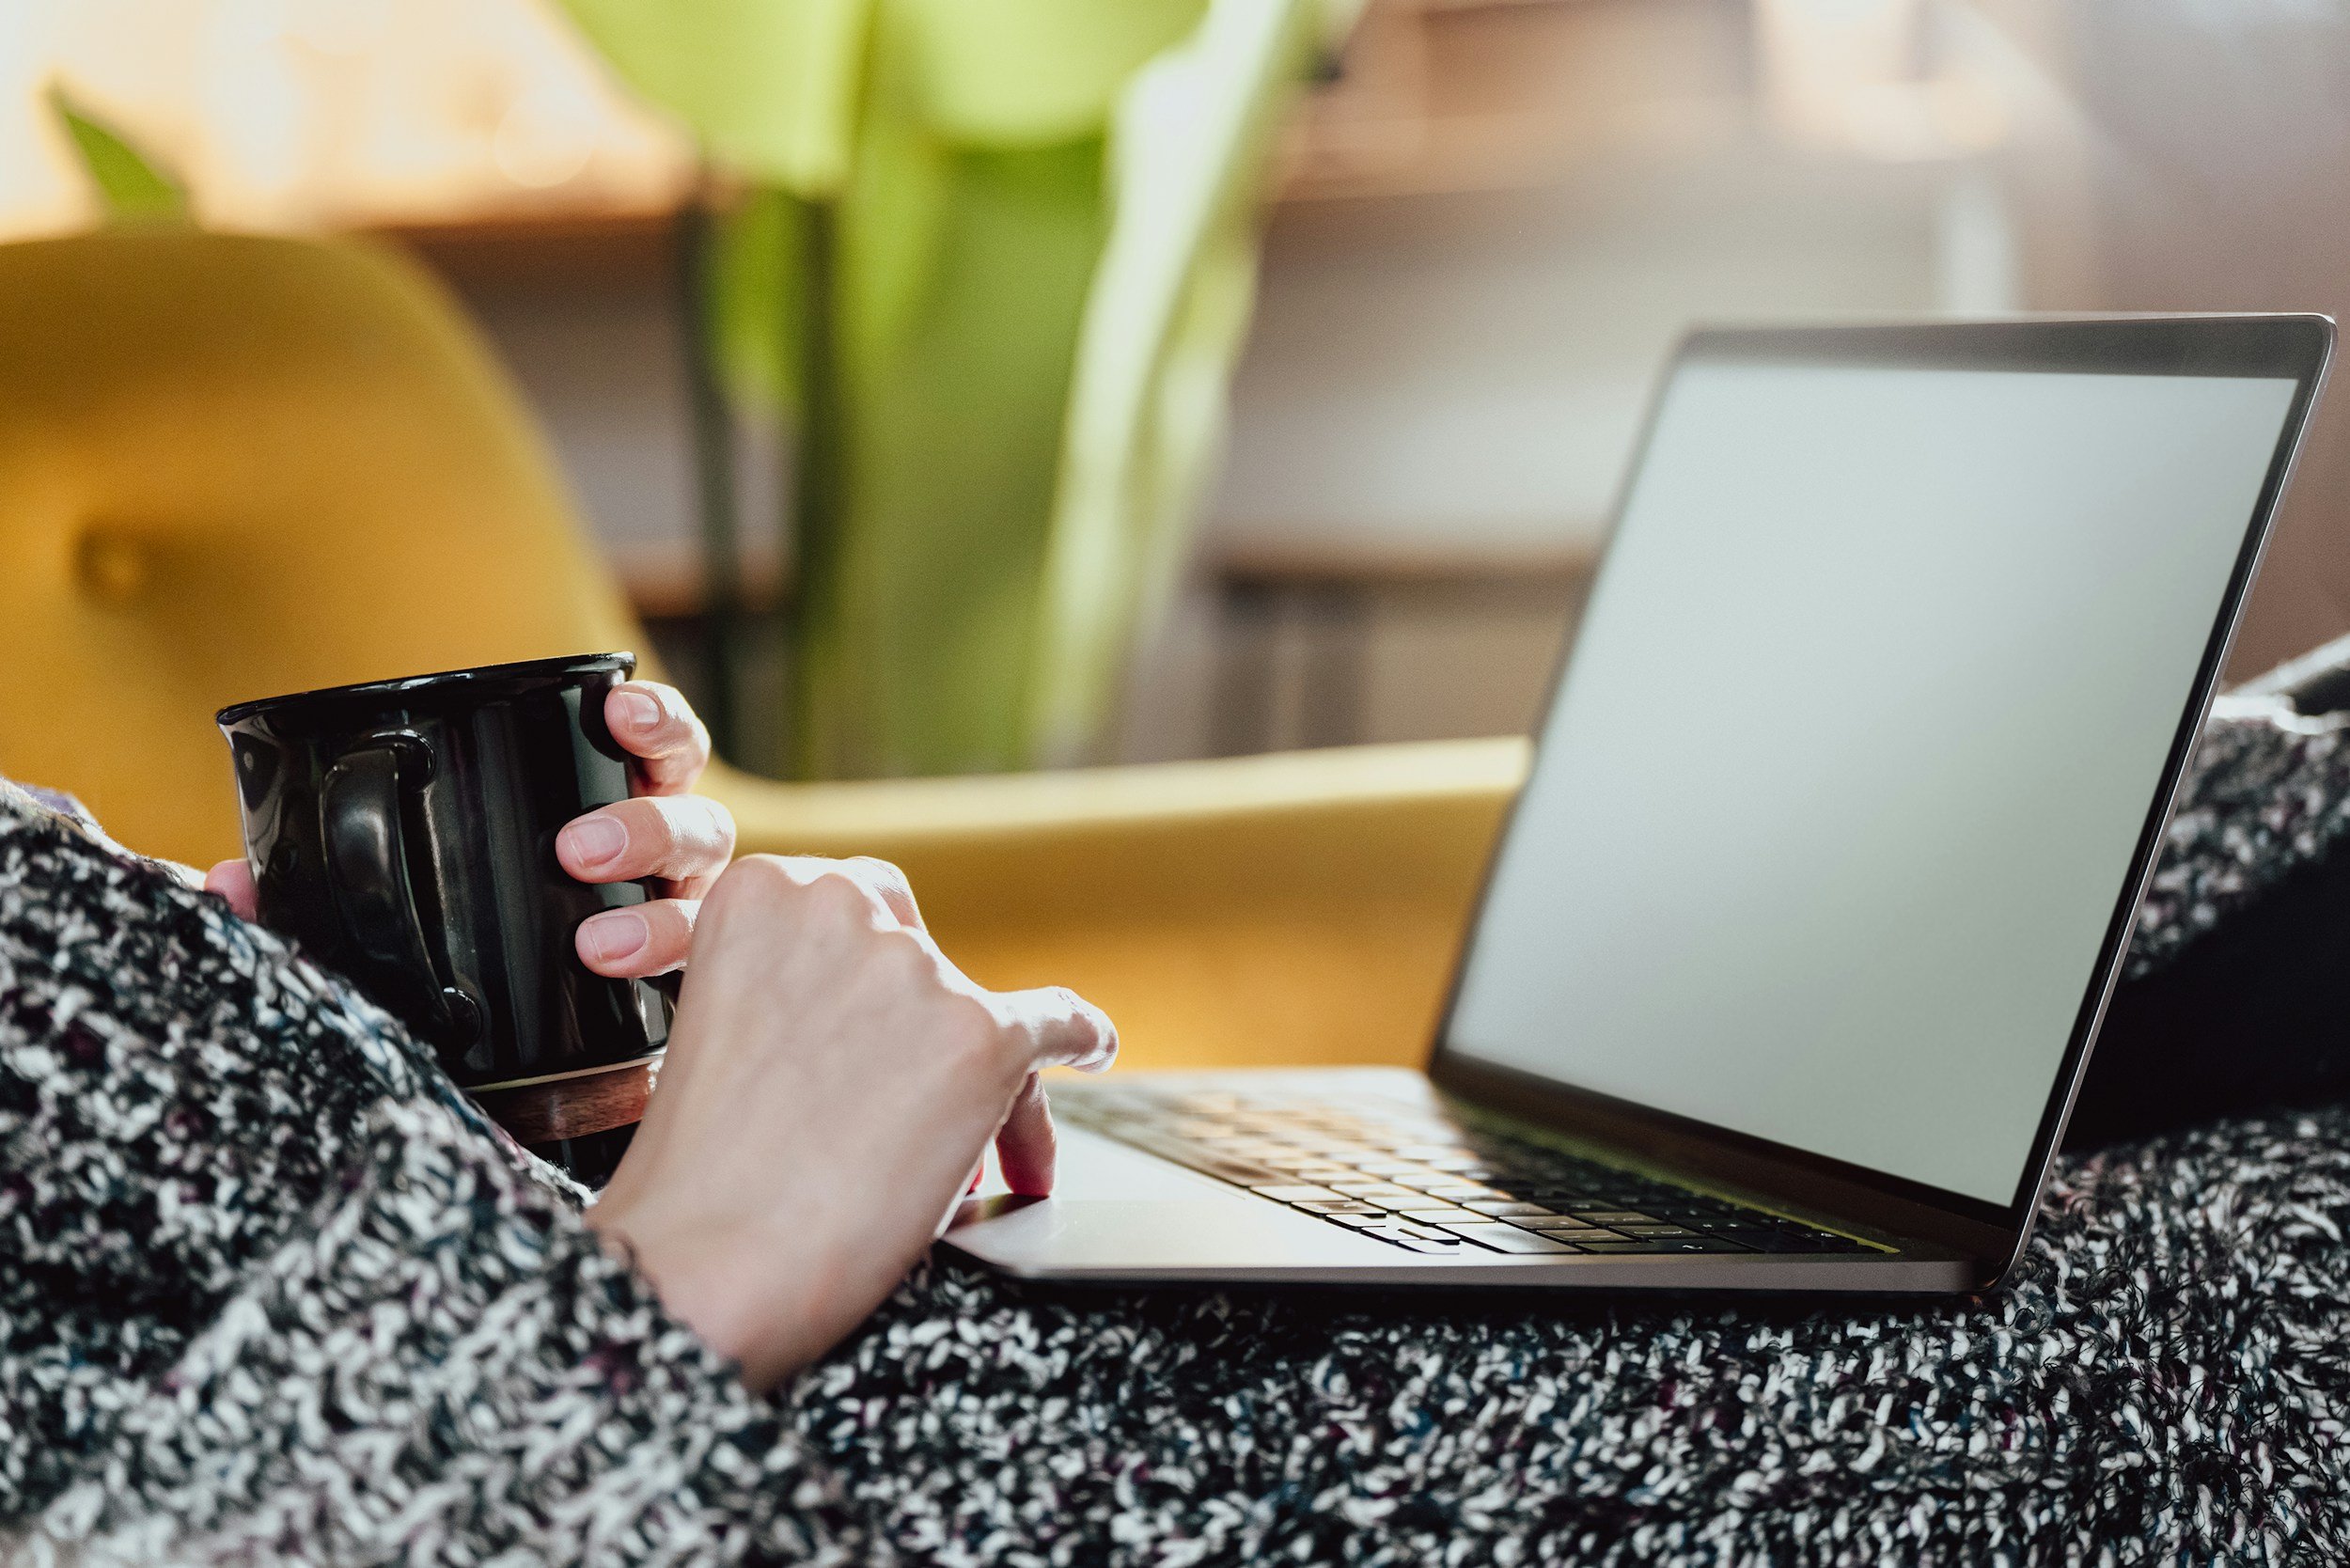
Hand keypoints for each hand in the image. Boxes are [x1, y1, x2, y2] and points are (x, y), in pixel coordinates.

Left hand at [204, 682, 733, 978]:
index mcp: (612, 816)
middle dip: (642, 825)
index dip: (652, 724)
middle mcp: (666, 871)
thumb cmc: (466, 977)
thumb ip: (318, 905)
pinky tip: (656, 1010)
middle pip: (694, 823)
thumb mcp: (391, 928)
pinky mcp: (689, 1010)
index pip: (658, 750)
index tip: (617, 713)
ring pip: (709, 906)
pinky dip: (692, 990)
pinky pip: (714, 991)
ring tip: (597, 947)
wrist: (515, 1094)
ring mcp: (684, 937)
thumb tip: (225, 882)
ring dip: (658, 917)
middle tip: (574, 852)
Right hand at [584, 853, 1117, 1389]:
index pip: (858, 909)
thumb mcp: (719, 1023)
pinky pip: (1059, 1023)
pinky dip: (1082, 1039)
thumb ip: (792, 982)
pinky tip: (1093, 1050)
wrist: (703, 1264)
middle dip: (922, 1022)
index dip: (872, 982)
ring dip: (971, 1081)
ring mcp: (918, 971)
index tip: (872, 1031)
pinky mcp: (982, 1036)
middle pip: (923, 956)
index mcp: (764, 891)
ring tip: (940, 1158)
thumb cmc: (700, 1174)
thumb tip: (886, 1003)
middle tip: (907, 1095)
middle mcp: (845, 907)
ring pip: (978, 1012)